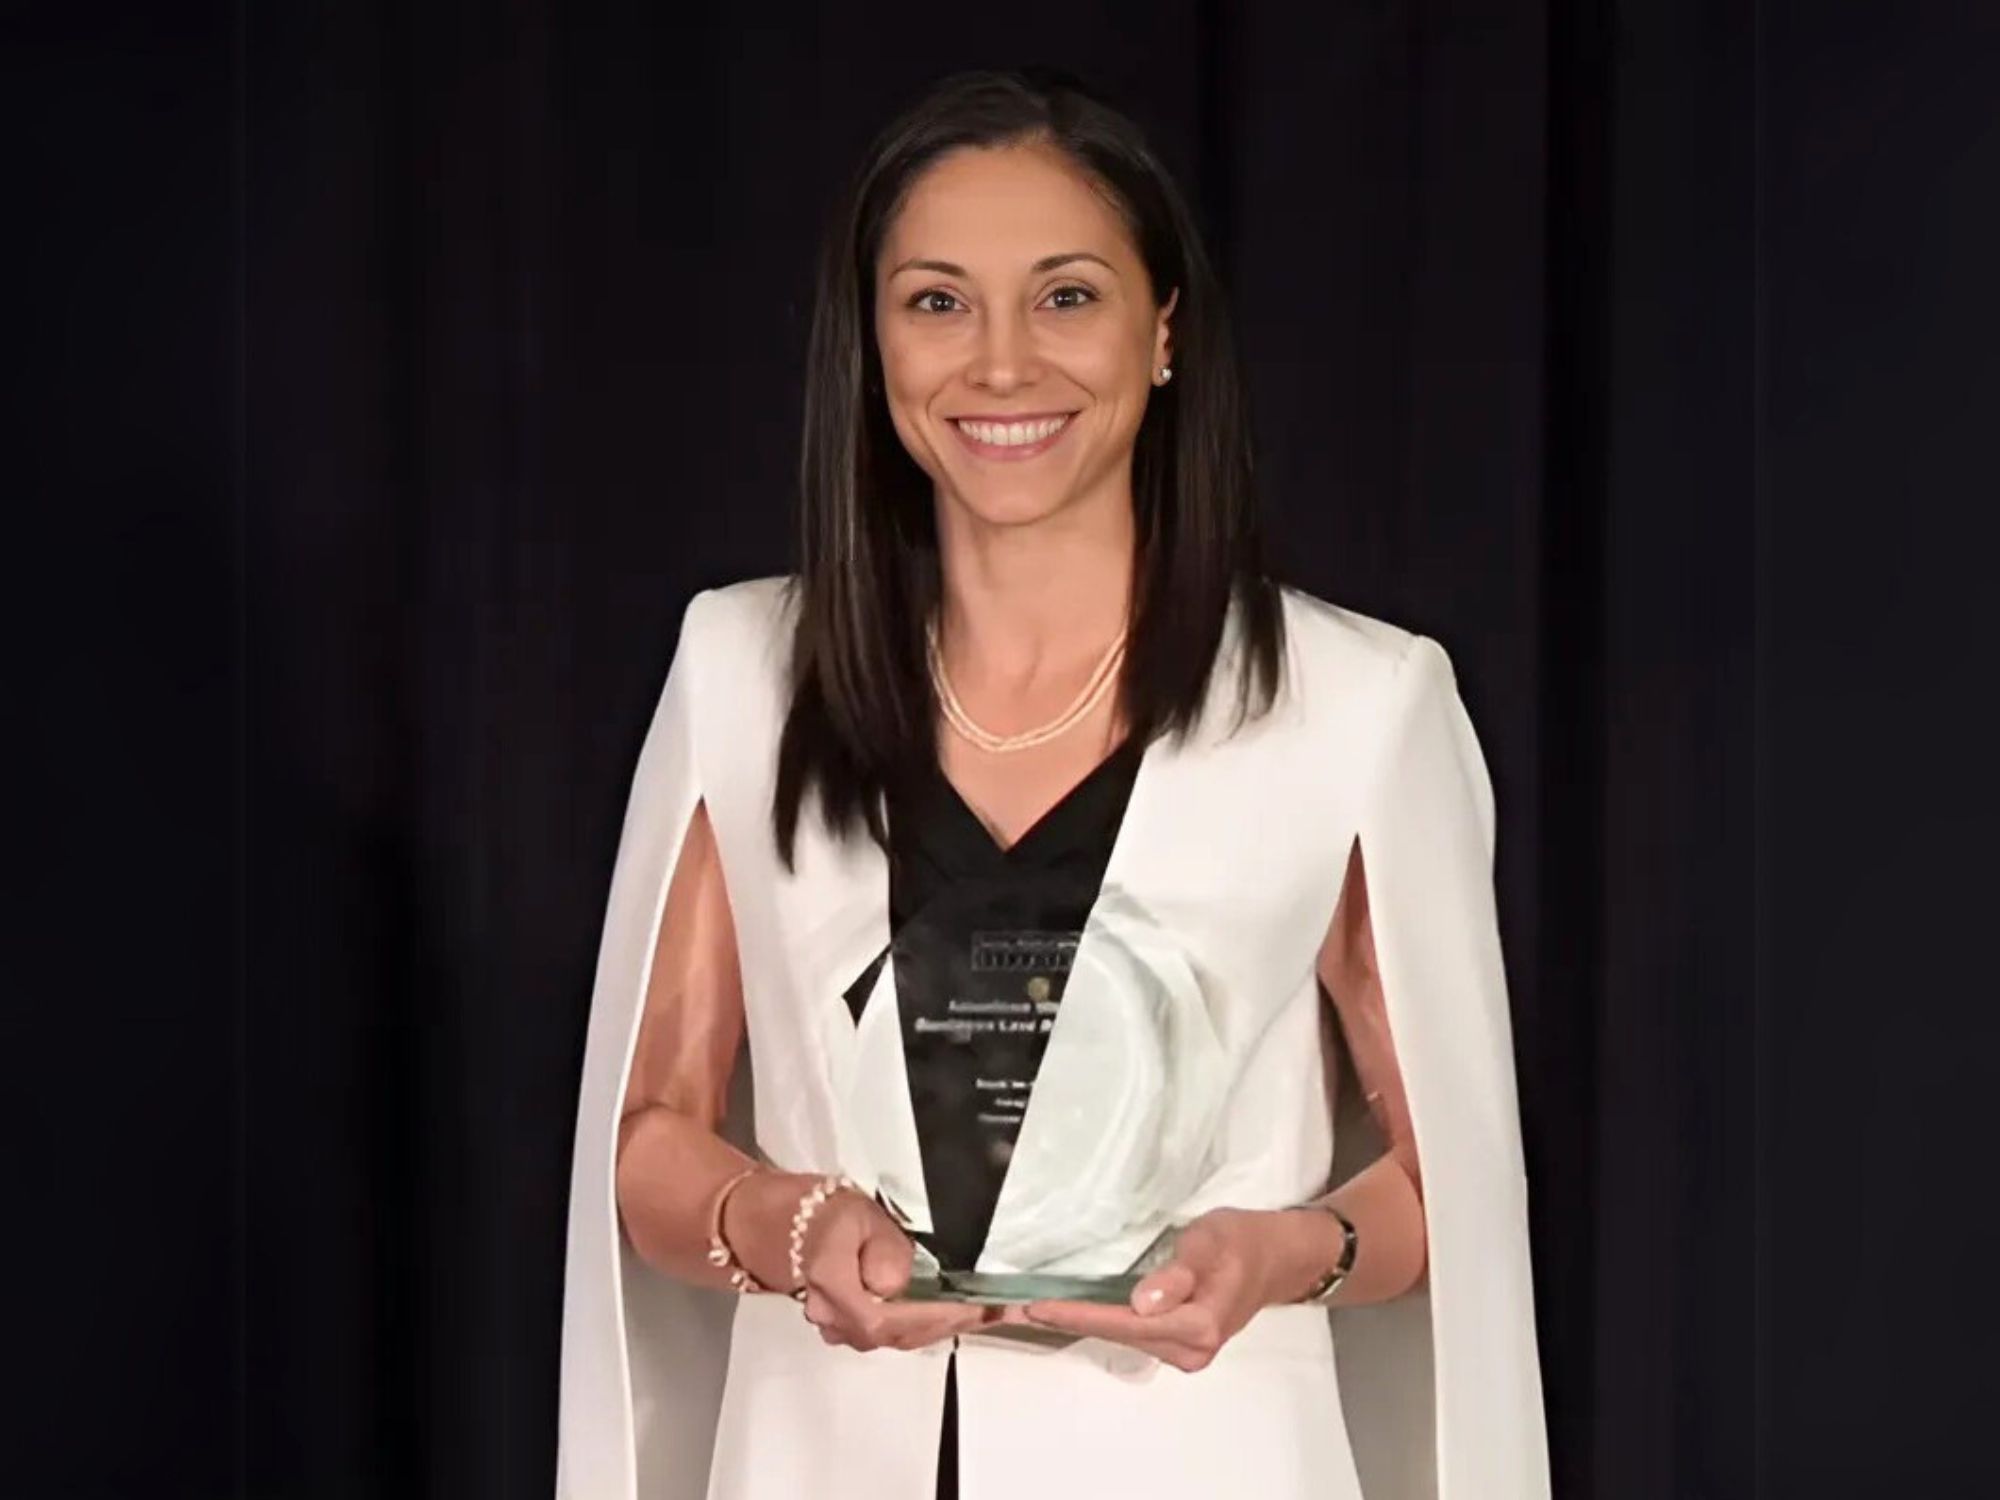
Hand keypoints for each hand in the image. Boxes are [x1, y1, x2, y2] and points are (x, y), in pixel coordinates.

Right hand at [790, 1188, 1000, 1351]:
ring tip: (986, 1310)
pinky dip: (930, 1324)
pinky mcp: (853, 1330)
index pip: (888, 1317)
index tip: (980, 1304)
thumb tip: (896, 1283)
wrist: (787, 1226)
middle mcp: (836, 1319)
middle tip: (998, 1307)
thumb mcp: (856, 1213)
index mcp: (833, 1285)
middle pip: (901, 1333)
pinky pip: (896, 1333)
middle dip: (952, 1320)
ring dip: (945, 1324)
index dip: (936, 1315)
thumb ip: (880, 1247)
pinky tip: (956, 1312)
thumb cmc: (825, 1214)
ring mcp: (842, 1330)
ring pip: (901, 1337)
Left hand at [1020, 1208, 1323, 1371]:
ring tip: (1034, 1308)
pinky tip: (1073, 1310)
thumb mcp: (1209, 1242)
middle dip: (1067, 1320)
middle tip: (1015, 1308)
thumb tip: (1142, 1303)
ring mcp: (1185, 1351)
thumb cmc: (1242, 1240)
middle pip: (1115, 1333)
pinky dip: (1100, 1320)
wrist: (1277, 1257)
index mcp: (1196, 1325)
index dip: (1076, 1313)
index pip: (1122, 1321)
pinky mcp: (1180, 1343)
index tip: (1036, 1308)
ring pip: (1121, 1336)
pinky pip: (1131, 1333)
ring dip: (1079, 1321)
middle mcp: (1188, 1349)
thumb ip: (1177, 1274)